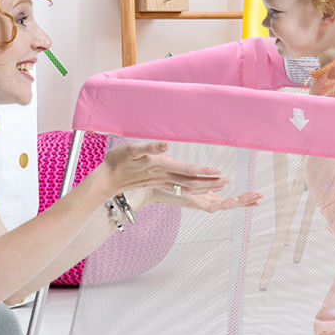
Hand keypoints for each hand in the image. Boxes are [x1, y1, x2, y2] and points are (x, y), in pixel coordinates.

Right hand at [101, 142, 228, 202]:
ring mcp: (161, 181)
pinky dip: (192, 189)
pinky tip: (198, 188)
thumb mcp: (131, 149)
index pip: (188, 170)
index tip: (220, 172)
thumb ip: (149, 148)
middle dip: (210, 182)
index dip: (204, 171)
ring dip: (204, 186)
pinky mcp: (158, 183)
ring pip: (187, 187)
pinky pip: (180, 188)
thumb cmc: (118, 160)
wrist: (107, 179)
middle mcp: (163, 176)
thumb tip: (165, 145)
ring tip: (219, 185)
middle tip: (227, 181)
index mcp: (161, 166)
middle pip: (191, 182)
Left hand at [157, 189, 261, 213]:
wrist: (153, 185)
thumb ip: (207, 183)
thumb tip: (220, 182)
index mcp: (207, 197)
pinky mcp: (196, 204)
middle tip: (260, 197)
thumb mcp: (193, 181)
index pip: (228, 200)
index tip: (256, 197)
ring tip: (254, 197)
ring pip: (225, 205)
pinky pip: (213, 206)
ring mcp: (203, 203)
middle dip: (245, 201)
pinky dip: (225, 203)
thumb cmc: (169, 181)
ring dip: (240, 201)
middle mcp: (206, 202)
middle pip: (230, 204)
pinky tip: (234, 198)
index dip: (242, 199)